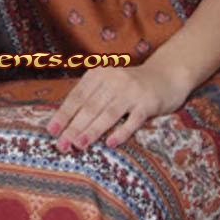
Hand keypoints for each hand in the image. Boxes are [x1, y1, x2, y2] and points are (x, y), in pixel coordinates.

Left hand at [45, 53, 193, 152]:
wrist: (167, 75)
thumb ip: (89, 98)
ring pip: (108, 114)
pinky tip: (111, 143)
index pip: (77, 96)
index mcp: (99, 74)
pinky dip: (122, 132)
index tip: (52, 131)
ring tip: (79, 144)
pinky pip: (133, 120)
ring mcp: (132, 91)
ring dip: (93, 130)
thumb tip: (64, 124)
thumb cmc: (130, 86)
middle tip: (61, 145)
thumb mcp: (107, 84)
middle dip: (74, 127)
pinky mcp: (148, 103)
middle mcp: (114, 80)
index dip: (64, 114)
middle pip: (90, 107)